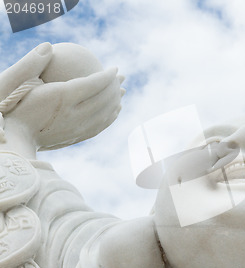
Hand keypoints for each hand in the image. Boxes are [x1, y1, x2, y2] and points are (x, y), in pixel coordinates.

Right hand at [0, 42, 123, 155]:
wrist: (15, 136)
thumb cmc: (16, 105)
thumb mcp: (19, 81)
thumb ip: (33, 63)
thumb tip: (48, 45)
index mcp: (62, 97)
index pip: (94, 84)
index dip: (108, 76)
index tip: (115, 68)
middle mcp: (74, 114)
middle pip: (104, 99)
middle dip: (116, 87)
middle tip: (121, 77)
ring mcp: (77, 128)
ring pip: (105, 114)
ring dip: (116, 101)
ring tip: (122, 91)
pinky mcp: (77, 137)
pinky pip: (100, 126)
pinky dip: (111, 116)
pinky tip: (115, 110)